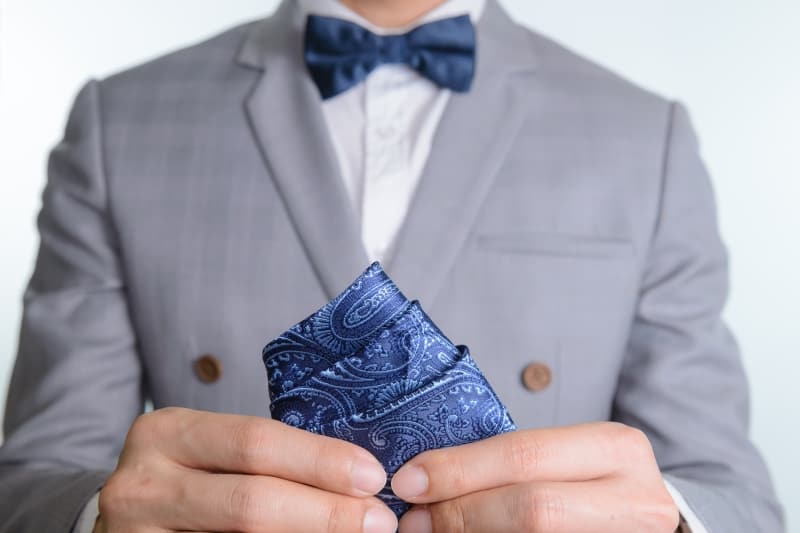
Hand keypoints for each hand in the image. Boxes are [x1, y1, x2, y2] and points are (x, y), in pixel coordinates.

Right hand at [95, 407, 396, 531]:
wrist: (128, 523)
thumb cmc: (189, 480)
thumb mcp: (212, 451)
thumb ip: (267, 457)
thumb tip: (358, 475)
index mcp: (167, 432)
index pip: (256, 441)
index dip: (320, 460)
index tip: (373, 475)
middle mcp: (142, 484)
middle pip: (251, 500)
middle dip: (326, 511)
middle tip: (378, 520)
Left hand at [392, 422, 678, 531]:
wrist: (643, 524)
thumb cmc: (590, 485)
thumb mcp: (563, 458)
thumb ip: (508, 464)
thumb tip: (423, 480)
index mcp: (616, 450)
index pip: (524, 456)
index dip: (458, 470)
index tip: (408, 480)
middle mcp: (636, 500)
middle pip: (531, 509)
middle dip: (461, 513)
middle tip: (415, 519)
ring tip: (432, 531)